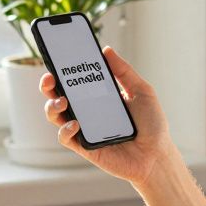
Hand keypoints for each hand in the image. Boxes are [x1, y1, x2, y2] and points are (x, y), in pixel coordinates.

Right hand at [41, 47, 177, 186]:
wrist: (157, 155)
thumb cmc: (152, 125)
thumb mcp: (142, 91)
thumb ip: (123, 71)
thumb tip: (106, 50)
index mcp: (98, 96)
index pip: (75, 80)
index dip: (63, 69)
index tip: (57, 57)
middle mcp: (87, 111)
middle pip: (58, 95)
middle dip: (48, 85)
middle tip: (50, 78)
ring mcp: (83, 129)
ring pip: (56, 115)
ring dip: (52, 106)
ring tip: (62, 101)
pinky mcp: (83, 147)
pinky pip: (65, 137)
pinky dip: (65, 129)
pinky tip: (75, 123)